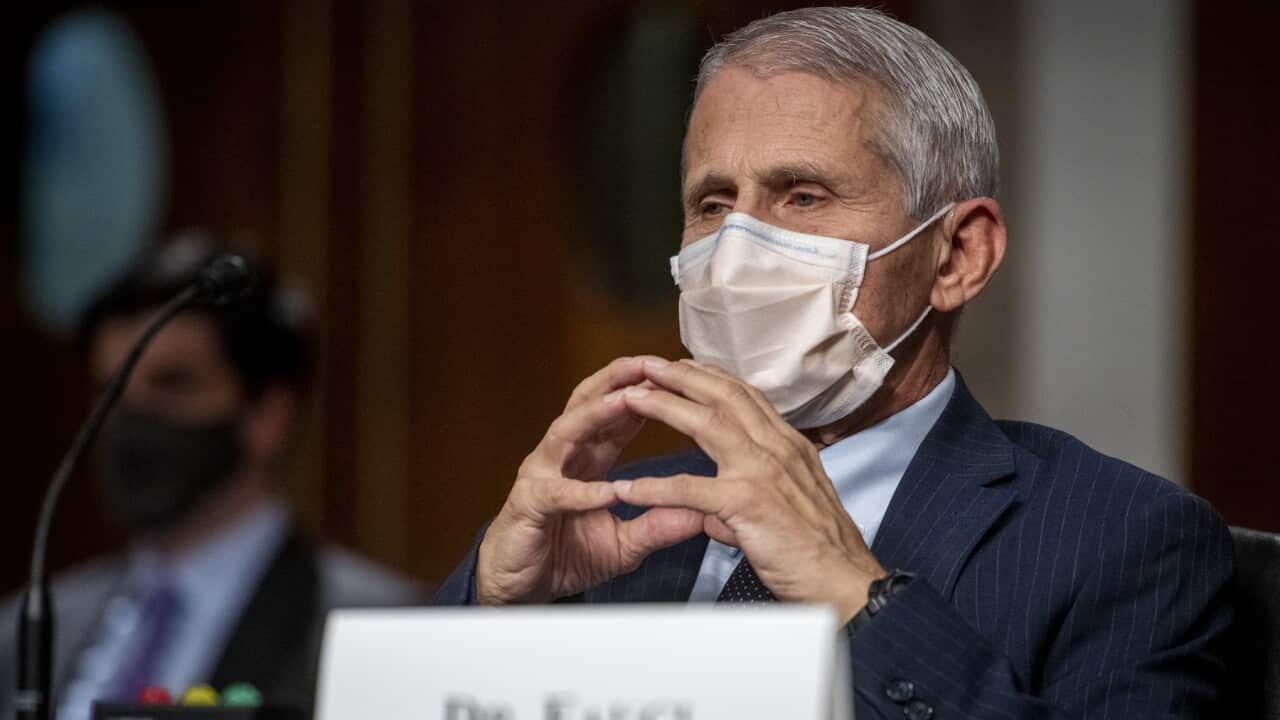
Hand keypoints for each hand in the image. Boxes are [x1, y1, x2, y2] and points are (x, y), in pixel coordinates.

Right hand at [476, 357, 705, 604]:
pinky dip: (583, 491)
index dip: (644, 391)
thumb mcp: (624, 543)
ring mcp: (540, 476)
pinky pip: (557, 494)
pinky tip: (608, 490)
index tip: (676, 375)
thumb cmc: (566, 557)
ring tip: (626, 400)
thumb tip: (702, 515)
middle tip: (650, 363)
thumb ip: (658, 526)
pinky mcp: (527, 505)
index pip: (617, 414)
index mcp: (587, 458)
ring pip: (566, 432)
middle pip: (587, 404)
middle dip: (617, 380)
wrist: (519, 588)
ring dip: (597, 413)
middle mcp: (561, 457)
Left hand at [614, 358, 885, 622]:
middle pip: (724, 396)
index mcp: (790, 446)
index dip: (711, 377)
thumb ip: (747, 500)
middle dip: (682, 375)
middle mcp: (779, 448)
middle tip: (648, 365)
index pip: (747, 396)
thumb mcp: (790, 508)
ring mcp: (763, 472)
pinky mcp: (747, 503)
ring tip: (630, 397)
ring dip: (664, 406)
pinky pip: (688, 490)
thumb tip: (710, 513)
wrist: (845, 582)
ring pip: (707, 423)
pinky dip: (653, 488)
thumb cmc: (820, 551)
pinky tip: (625, 489)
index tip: (683, 365)